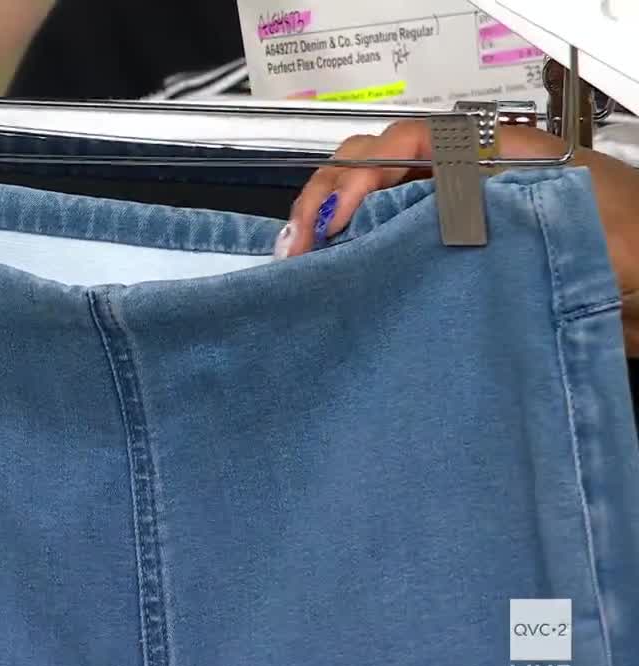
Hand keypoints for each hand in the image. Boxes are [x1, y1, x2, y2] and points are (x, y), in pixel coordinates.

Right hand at [277, 120, 638, 354]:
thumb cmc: (632, 243)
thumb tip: (400, 208)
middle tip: (300, 242)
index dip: (359, 174)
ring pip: (377, 210)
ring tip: (302, 261)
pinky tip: (335, 279)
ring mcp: (459, 222)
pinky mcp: (456, 264)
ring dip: (333, 228)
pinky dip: (356, 260)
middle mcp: (470, 182)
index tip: (337, 218)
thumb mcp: (554, 209)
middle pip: (379, 170)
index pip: (405, 144)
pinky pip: (394, 252)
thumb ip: (481, 198)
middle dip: (328, 198)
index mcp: (495, 154)